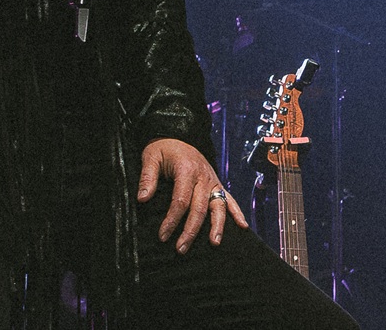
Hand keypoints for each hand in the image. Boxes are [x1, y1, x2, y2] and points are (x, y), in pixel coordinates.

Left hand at [139, 138, 247, 252]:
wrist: (178, 136)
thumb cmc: (163, 149)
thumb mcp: (151, 158)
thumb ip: (147, 178)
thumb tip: (143, 199)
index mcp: (187, 170)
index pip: (181, 200)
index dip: (172, 220)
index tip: (162, 236)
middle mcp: (204, 176)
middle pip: (200, 208)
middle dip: (191, 230)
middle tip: (181, 249)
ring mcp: (213, 181)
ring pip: (218, 206)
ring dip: (217, 225)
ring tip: (215, 243)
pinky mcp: (217, 184)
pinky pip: (229, 199)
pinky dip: (237, 212)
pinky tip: (243, 226)